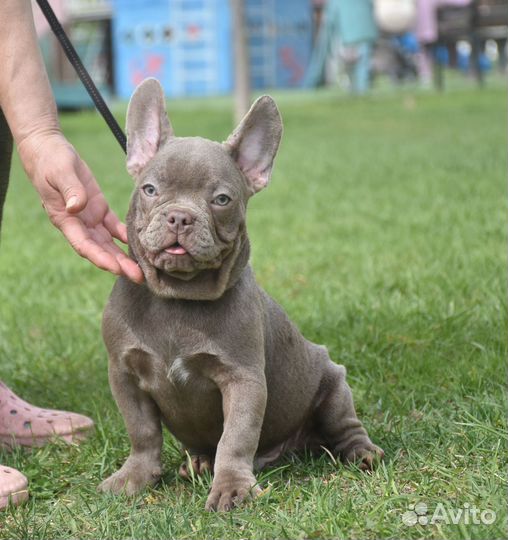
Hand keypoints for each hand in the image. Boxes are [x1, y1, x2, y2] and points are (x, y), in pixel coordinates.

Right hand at [17, 132, 143, 282]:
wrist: (49, 150)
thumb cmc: (51, 160)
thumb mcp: (60, 172)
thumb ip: (70, 190)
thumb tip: (77, 208)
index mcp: (65, 220)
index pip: (84, 245)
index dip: (100, 258)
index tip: (116, 269)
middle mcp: (78, 225)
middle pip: (100, 250)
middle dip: (119, 265)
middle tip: (139, 277)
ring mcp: (89, 218)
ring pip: (109, 243)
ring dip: (125, 256)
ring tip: (143, 269)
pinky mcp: (99, 208)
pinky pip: (115, 227)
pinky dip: (126, 235)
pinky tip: (140, 243)